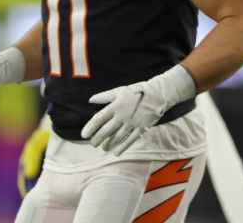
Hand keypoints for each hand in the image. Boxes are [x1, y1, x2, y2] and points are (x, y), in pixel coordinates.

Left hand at [80, 65, 195, 154]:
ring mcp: (132, 123)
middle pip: (106, 131)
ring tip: (104, 148)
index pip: (99, 119)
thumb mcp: (120, 90)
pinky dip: (122, 147)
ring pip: (117, 138)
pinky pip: (130, 140)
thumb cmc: (137, 91)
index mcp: (115, 105)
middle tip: (93, 144)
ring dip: (108, 145)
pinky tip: (116, 152)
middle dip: (97, 139)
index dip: (90, 128)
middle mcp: (122, 115)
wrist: (158, 94)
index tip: (84, 135)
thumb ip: (104, 96)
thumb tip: (90, 100)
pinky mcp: (140, 128)